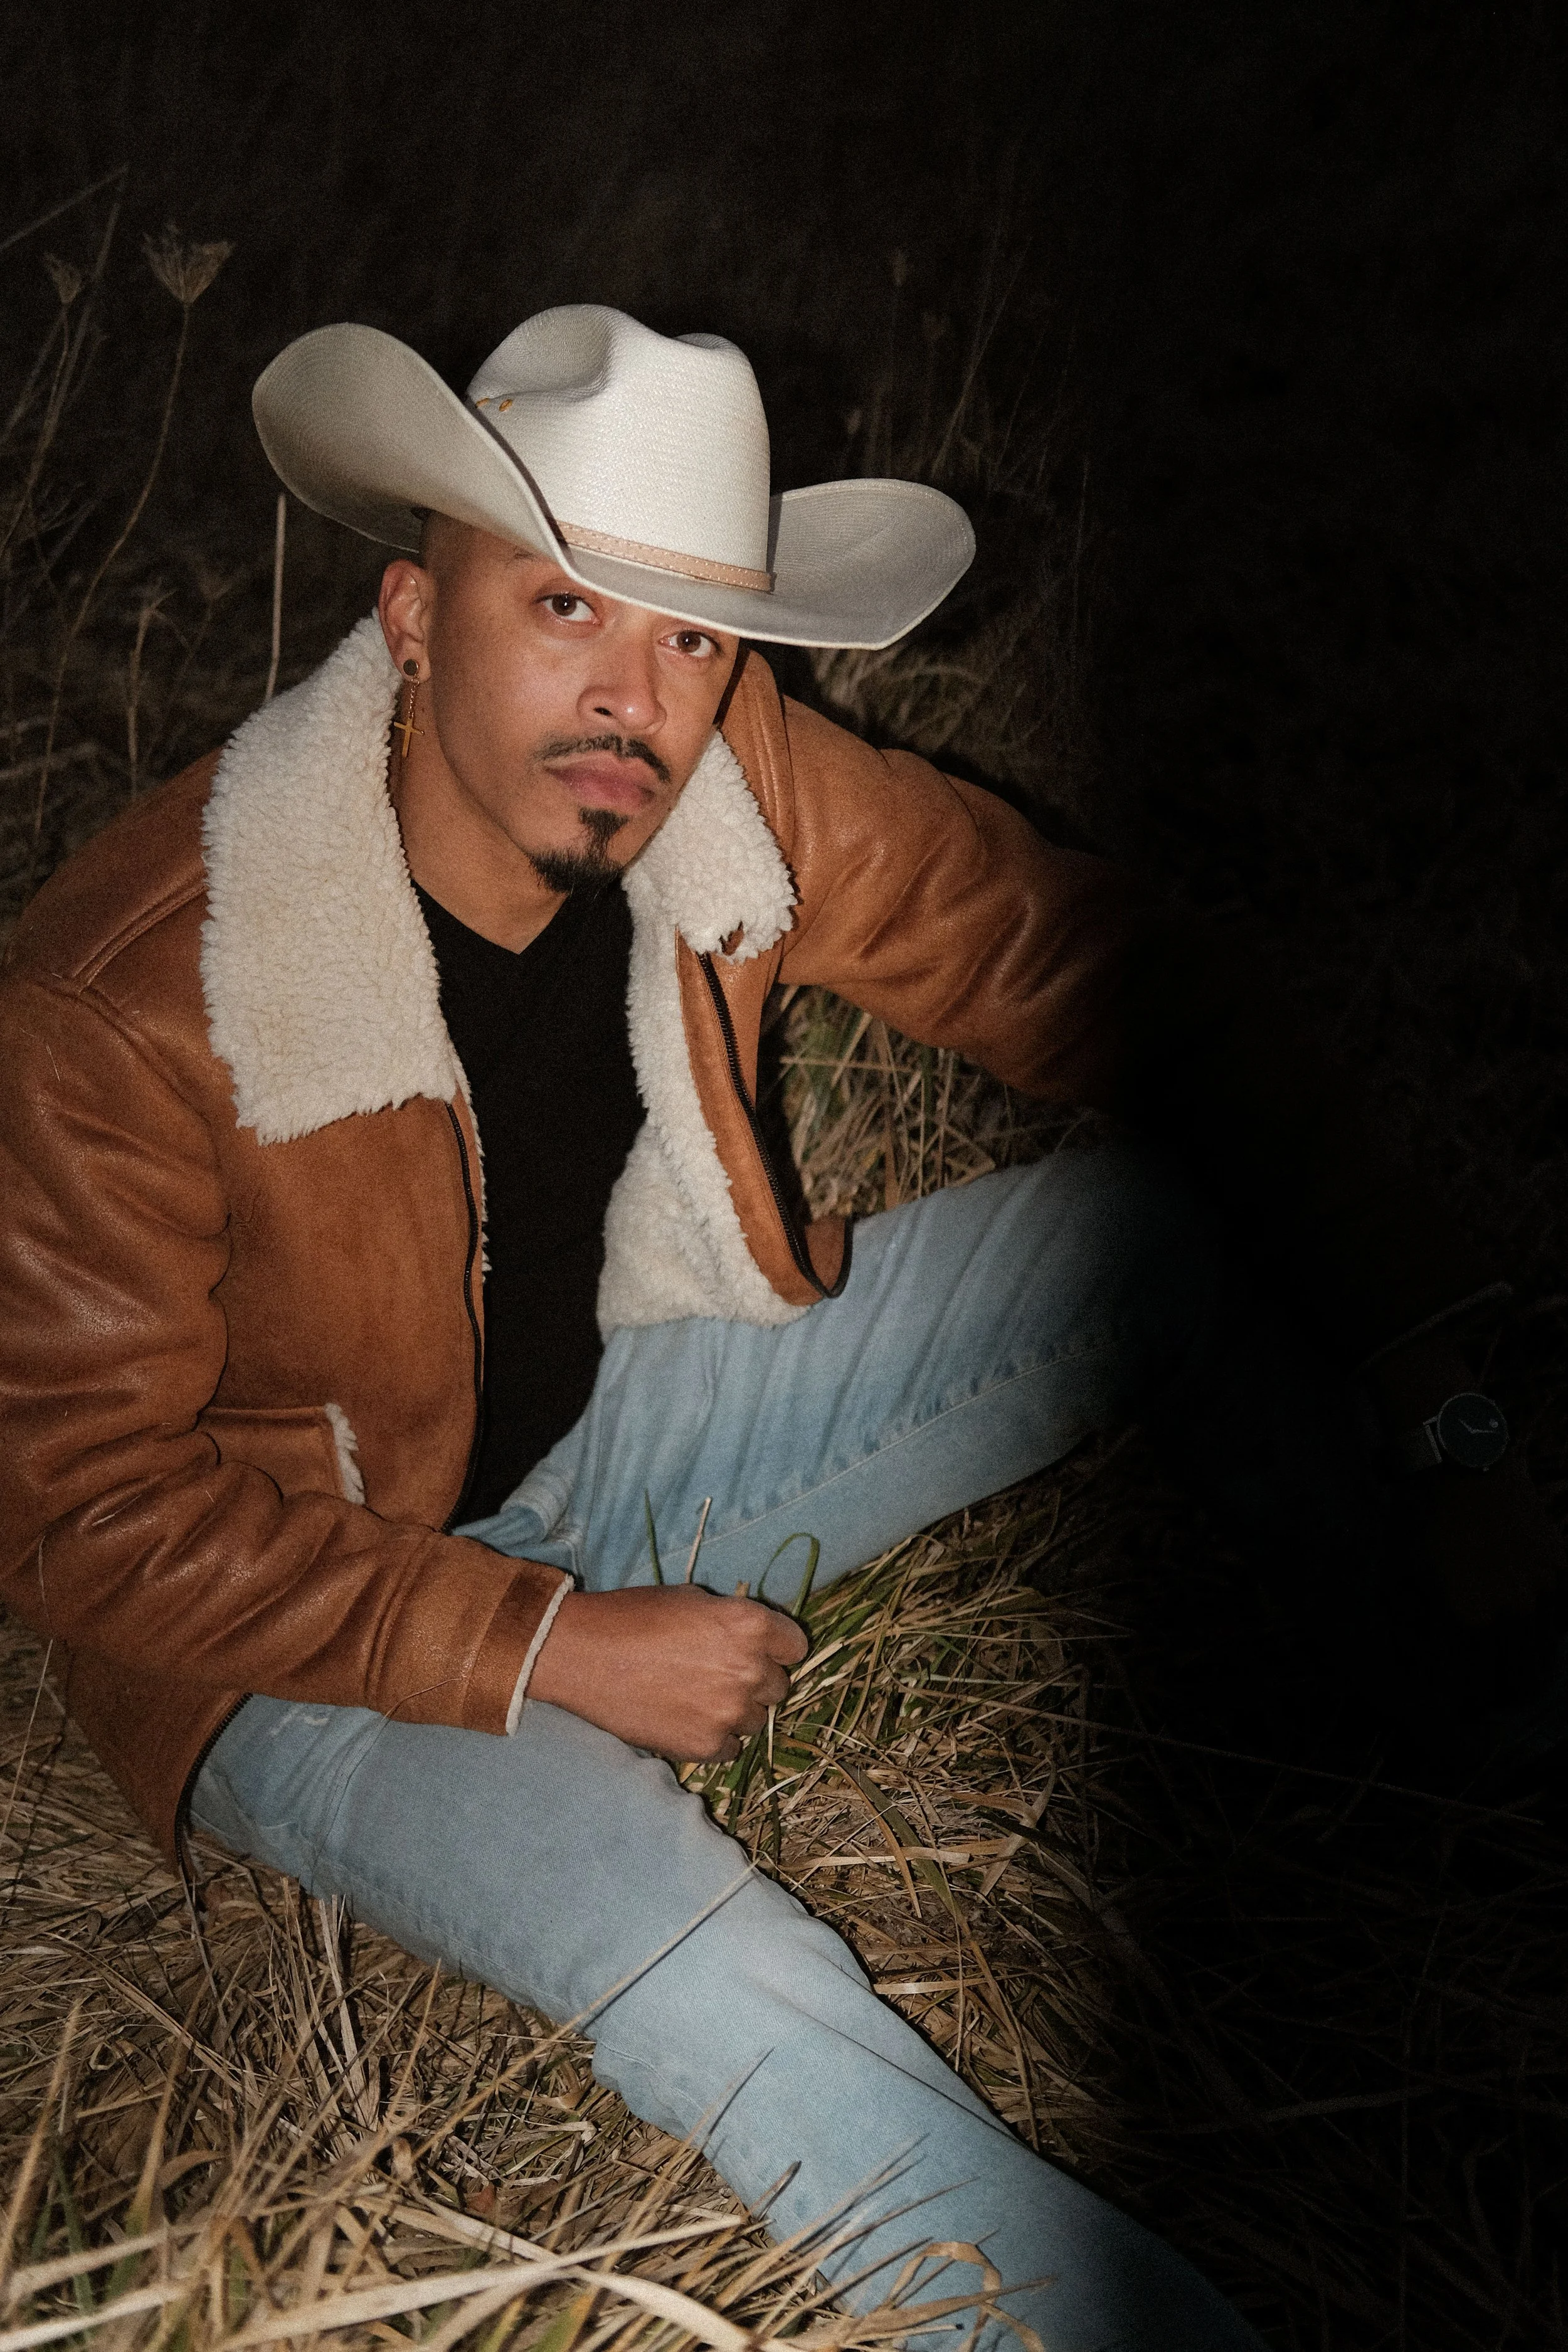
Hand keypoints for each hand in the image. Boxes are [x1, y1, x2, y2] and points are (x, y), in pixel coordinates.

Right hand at [527, 1584, 809, 1759]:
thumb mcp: (692, 1599)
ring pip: (756, 1720)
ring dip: (735, 1711)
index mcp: (750, 1625)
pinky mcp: (706, 1746)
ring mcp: (729, 1712)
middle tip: (718, 1675)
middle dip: (754, 1680)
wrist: (583, 1654)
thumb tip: (750, 1636)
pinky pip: (731, 1748)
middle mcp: (750, 1669)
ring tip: (696, 1698)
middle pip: (779, 1686)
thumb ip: (731, 1620)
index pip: (796, 1646)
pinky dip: (714, 1738)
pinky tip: (685, 1719)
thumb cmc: (634, 1616)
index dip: (776, 1648)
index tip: (758, 1651)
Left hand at [1366, 1334, 1565, 1713]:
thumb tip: (1421, 1681)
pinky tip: (1513, 1630)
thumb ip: (1409, 1639)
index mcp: (1461, 1620)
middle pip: (1506, 1690)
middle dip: (1484, 1699)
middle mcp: (1508, 1614)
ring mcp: (1542, 1595)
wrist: (1460, 1464)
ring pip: (1538, 1669)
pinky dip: (1537, 1642)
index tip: (1442, 1708)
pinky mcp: (1562, 1575)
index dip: (1448, 1708)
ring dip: (1514, 1677)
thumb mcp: (1397, 1582)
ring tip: (1493, 1668)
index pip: (1461, 1693)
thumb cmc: (1418, 1524)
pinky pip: (1556, 1632)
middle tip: (1469, 1691)